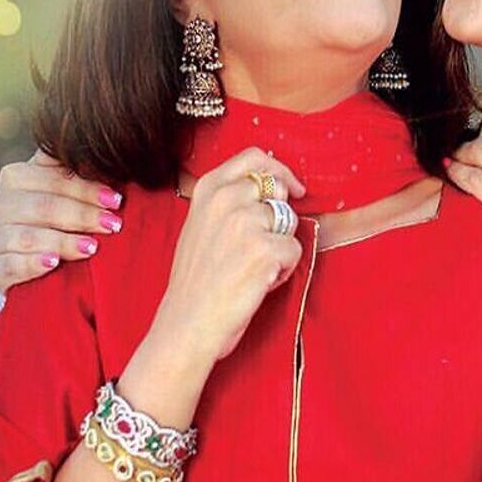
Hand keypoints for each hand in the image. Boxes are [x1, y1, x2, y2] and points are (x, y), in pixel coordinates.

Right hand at [0, 151, 125, 292]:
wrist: (14, 251)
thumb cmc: (46, 216)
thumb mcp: (57, 191)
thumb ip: (74, 175)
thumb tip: (110, 163)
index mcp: (18, 177)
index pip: (54, 179)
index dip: (86, 189)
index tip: (115, 200)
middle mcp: (2, 204)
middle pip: (44, 207)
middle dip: (82, 216)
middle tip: (113, 225)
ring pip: (28, 236)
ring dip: (62, 241)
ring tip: (91, 247)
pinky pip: (10, 264)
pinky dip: (32, 263)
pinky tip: (53, 262)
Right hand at [149, 148, 305, 367]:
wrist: (187, 323)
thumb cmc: (196, 281)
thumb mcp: (200, 225)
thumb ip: (227, 200)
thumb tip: (269, 181)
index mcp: (208, 189)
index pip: (254, 157)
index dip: (279, 170)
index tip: (292, 187)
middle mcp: (227, 199)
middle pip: (278, 190)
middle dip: (278, 218)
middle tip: (258, 247)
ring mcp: (246, 223)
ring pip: (290, 222)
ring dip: (280, 246)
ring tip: (253, 268)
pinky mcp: (265, 249)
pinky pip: (295, 251)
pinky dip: (284, 270)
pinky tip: (258, 282)